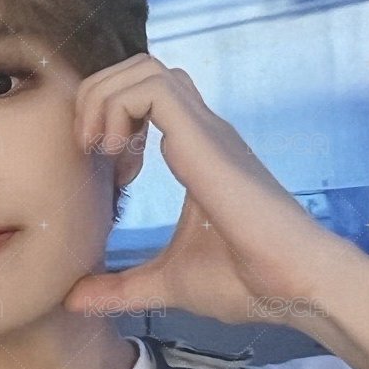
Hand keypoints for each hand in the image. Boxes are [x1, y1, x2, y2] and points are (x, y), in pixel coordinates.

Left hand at [62, 53, 334, 326]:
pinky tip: (115, 154)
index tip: (105, 171)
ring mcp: (204, 131)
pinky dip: (118, 108)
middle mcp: (200, 132)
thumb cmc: (246, 282)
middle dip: (98, 97)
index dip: (110, 120)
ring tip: (98, 148)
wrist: (293, 287)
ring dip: (105, 98)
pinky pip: (152, 88)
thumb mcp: (165, 283)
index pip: (147, 97)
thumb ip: (120, 288)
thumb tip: (76, 301)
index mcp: (195, 152)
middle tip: (88, 148)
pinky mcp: (204, 138)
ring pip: (144, 67)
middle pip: (140, 69)